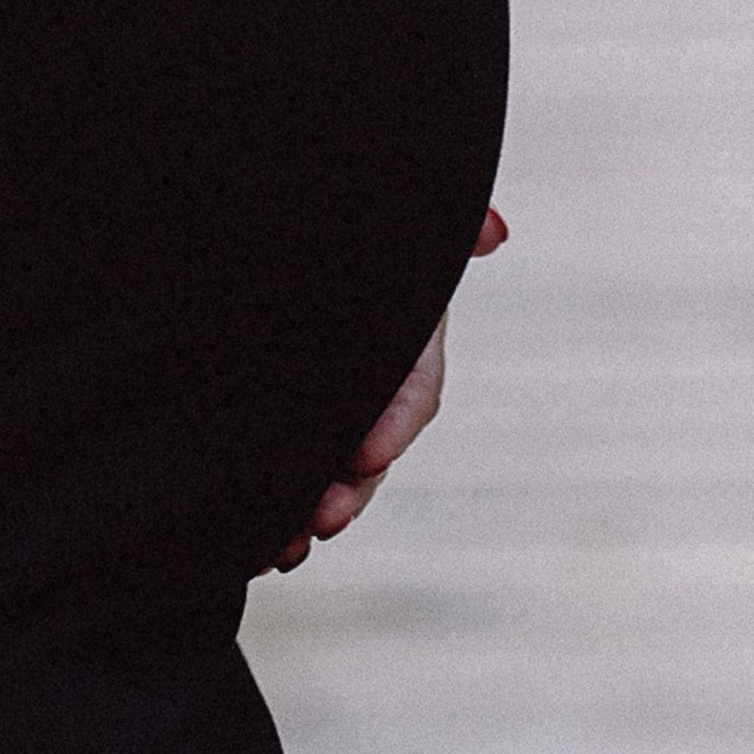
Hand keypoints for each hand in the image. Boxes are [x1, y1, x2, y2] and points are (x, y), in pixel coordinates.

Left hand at [271, 209, 507, 572]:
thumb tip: (492, 231)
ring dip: (310, 512)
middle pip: (370, 446)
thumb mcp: (388, 216)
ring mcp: (324, 399)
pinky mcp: (279, 413)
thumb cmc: (345, 214)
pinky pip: (288, 467)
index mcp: (402, 332)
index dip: (396, 424)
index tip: (365, 455)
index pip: (413, 389)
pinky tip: (261, 539)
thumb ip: (441, 222)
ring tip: (283, 544)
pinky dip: (278, 506)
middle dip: (350, 490)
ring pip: (330, 470)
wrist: (265, 210)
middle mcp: (367, 374)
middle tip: (322, 518)